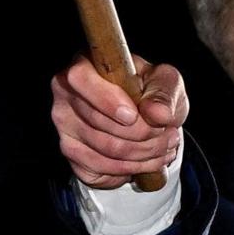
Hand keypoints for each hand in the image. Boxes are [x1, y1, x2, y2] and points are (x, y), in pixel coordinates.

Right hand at [52, 58, 186, 188]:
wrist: (145, 118)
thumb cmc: (149, 91)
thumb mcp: (166, 82)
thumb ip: (164, 93)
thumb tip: (158, 114)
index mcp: (84, 66)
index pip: (80, 79)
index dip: (106, 100)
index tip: (133, 115)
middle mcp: (66, 95)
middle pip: (99, 121)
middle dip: (142, 134)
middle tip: (169, 134)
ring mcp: (65, 126)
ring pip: (105, 149)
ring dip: (143, 153)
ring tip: (165, 147)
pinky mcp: (71, 152)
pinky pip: (101, 168)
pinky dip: (132, 168)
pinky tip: (149, 160)